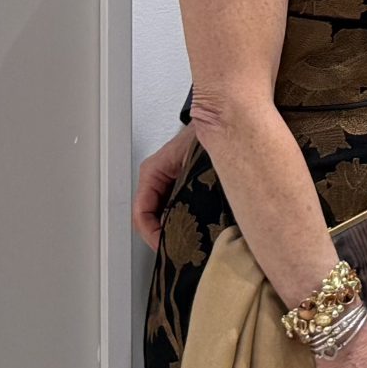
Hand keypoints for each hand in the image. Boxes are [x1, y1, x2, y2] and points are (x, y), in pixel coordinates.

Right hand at [132, 125, 198, 250]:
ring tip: (189, 243)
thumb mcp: (194, 162)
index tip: (165, 246)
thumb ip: (189, 186)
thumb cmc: (207, 132)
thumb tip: (195, 215)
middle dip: (164, 237)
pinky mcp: (184, 185)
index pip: (141, 213)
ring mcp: (170, 182)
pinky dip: (185, 222)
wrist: (225, 116)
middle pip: (152, 218)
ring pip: (164, 215)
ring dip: (176, 230)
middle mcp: (158, 178)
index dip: (152, 235)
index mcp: (153, 172)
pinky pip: (178, 210)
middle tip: (178, 251)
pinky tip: (200, 229)